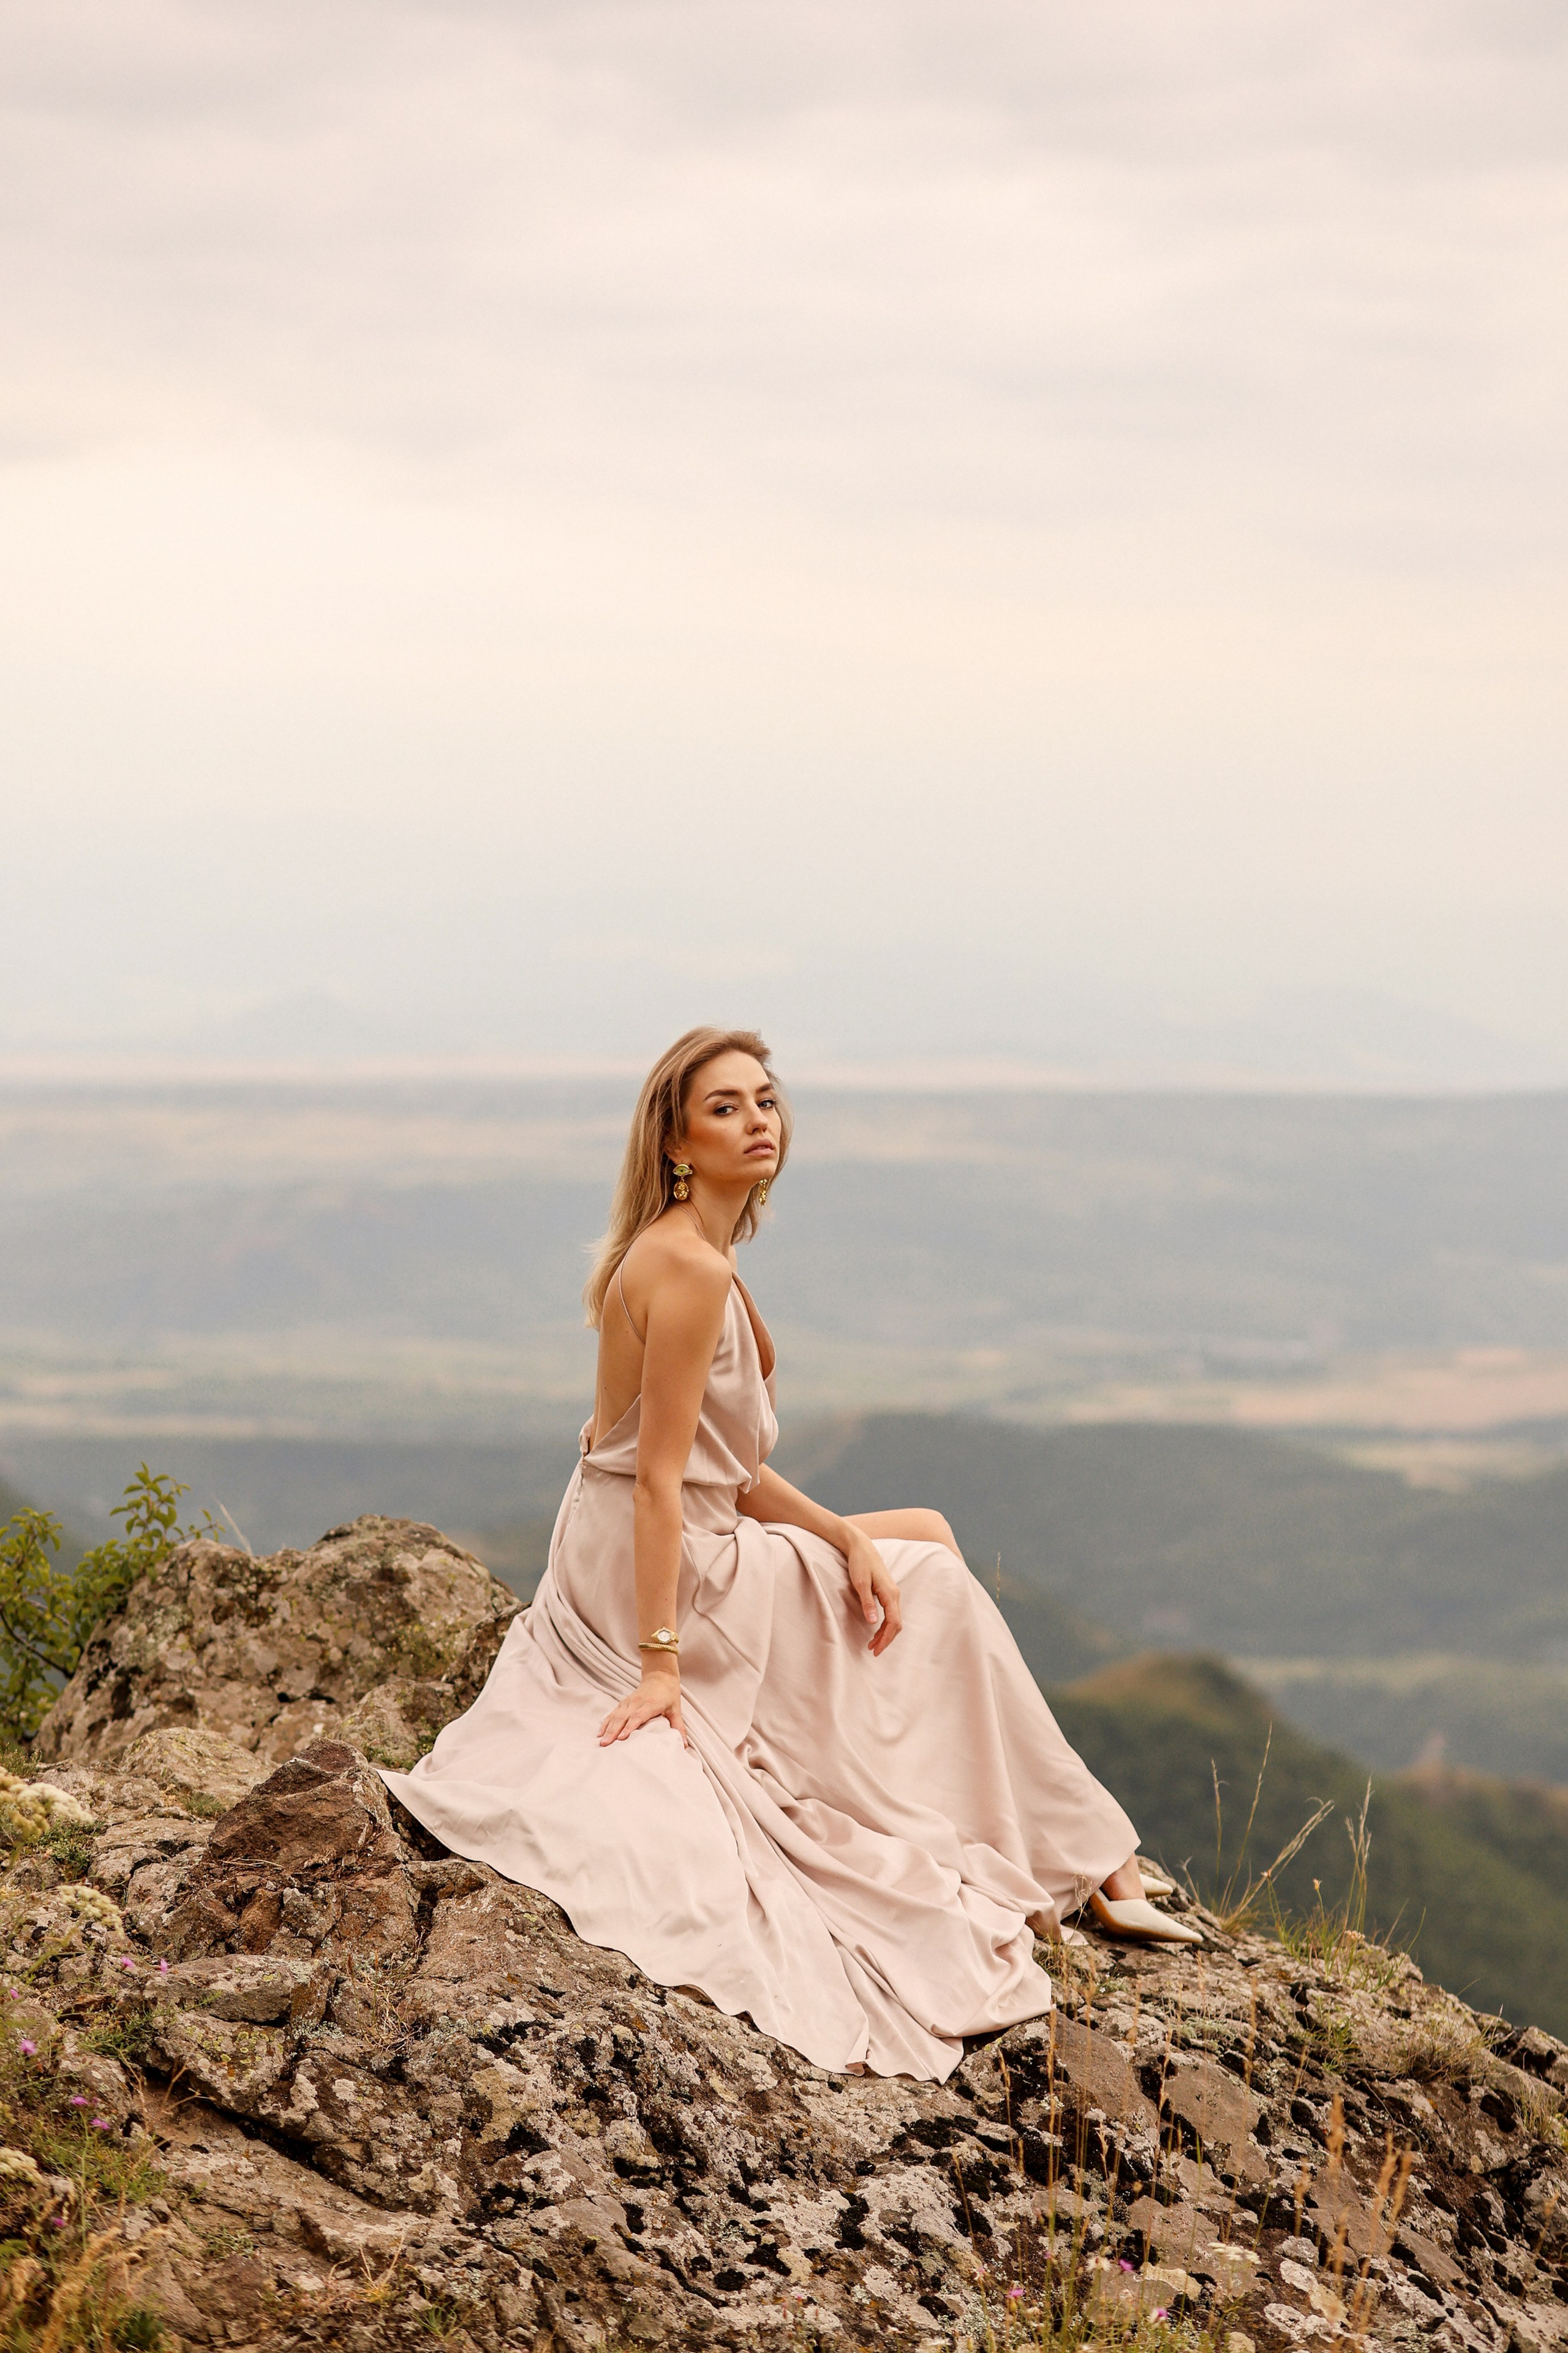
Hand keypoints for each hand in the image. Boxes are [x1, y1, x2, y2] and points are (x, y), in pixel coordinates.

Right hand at [598, 1663, 685, 1746]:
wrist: (660, 1675)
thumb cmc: (669, 1693)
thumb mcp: (676, 1709)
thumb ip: (679, 1727)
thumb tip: (684, 1745)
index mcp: (651, 1704)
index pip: (638, 1716)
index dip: (629, 1727)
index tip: (622, 1738)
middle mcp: (637, 1702)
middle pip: (623, 1718)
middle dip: (613, 1731)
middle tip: (605, 1744)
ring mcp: (629, 1702)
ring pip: (616, 1715)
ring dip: (607, 1728)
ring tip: (601, 1741)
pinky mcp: (624, 1702)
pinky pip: (613, 1712)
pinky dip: (606, 1722)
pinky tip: (600, 1732)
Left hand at [843, 1526, 902, 1656]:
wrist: (861, 1547)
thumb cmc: (860, 1563)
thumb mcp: (860, 1583)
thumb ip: (867, 1602)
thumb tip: (873, 1622)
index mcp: (890, 1594)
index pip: (893, 1623)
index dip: (886, 1639)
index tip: (876, 1650)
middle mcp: (895, 1595)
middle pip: (896, 1624)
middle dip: (886, 1640)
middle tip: (874, 1652)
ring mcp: (892, 1594)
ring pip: (894, 1619)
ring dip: (886, 1633)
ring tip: (873, 1644)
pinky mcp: (887, 1592)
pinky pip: (891, 1613)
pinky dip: (885, 1625)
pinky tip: (876, 1630)